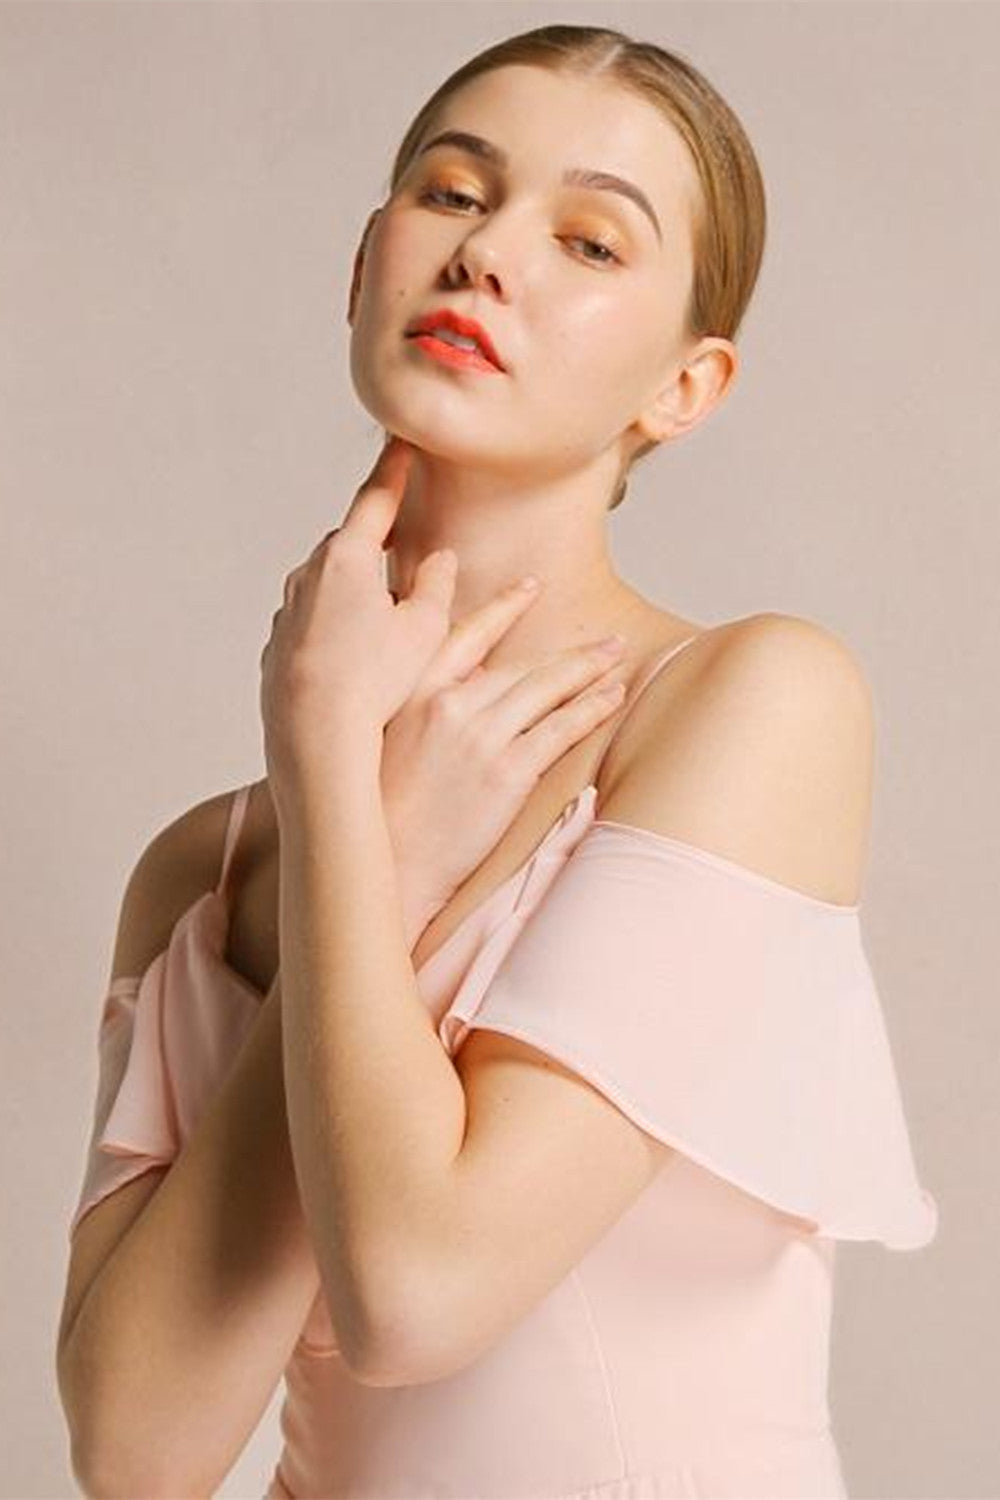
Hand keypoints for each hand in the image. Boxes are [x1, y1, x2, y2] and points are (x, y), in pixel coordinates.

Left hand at [259, 434, 457, 796]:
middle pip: (347, 546)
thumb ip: (435, 584)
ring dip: (352, 594)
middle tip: (400, 557)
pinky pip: (309, 625)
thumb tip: (437, 558)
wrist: (314, 738)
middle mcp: (307, 577)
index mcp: (346, 559)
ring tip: (381, 631)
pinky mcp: (275, 650)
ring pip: (325, 587)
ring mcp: (286, 613)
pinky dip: (331, 632)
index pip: (375, 501)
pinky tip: (352, 664)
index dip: (394, 471)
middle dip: (372, 546)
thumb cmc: (376, 684)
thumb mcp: (424, 630)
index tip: (402, 444)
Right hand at [378, 576, 628, 923]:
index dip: (505, 607)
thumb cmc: (384, 812)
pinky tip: (611, 698)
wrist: (392, 864)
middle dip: (570, 651)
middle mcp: (449, 704)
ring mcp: (480, 736)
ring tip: (616, 659)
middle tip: (605, 640)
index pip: (468, 634)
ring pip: (547, 688)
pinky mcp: (507, 772)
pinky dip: (590, 708)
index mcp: (414, 690)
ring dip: (588, 670)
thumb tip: (474, 673)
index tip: (531, 587)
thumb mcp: (388, 739)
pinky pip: (560, 729)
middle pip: (522, 664)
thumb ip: (427, 700)